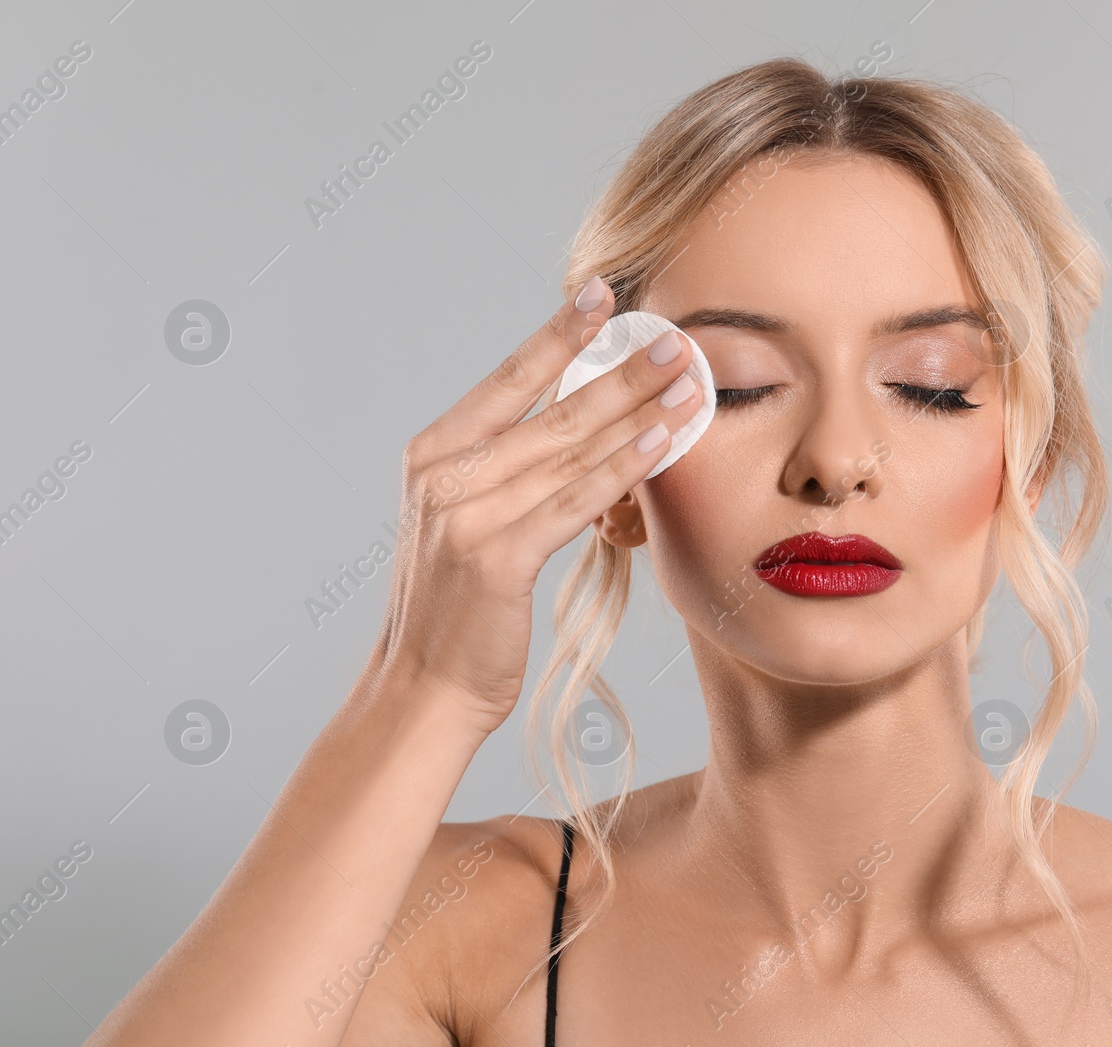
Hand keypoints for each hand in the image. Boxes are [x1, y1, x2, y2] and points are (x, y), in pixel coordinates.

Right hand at [366, 276, 704, 737]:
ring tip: (687, 382)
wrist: (424, 689)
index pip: (507, 378)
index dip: (558, 334)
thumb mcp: (468, 523)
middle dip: (621, 370)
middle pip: (551, 409)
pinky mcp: (496, 557)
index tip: (601, 293)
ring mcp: (466, 515)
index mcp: (433, 455)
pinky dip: (622, 468)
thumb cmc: (459, 610)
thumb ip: (506, 472)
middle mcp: (444, 475)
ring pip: (570, 450)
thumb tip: (577, 426)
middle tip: (675, 337)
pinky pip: (575, 500)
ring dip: (637, 411)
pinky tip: (661, 440)